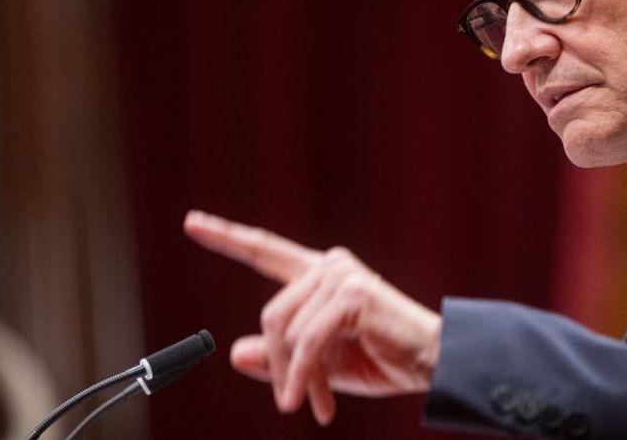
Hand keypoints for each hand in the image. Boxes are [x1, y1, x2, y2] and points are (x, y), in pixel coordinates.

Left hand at [183, 210, 441, 425]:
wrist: (434, 362)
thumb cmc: (384, 359)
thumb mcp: (322, 365)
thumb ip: (281, 356)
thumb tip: (235, 352)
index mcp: (320, 275)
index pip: (265, 250)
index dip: (227, 237)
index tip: (192, 222)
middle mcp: (329, 266)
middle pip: (270, 316)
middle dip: (280, 366)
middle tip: (294, 404)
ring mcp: (341, 276)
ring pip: (287, 332)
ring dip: (297, 377)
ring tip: (317, 404)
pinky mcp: (352, 295)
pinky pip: (308, 343)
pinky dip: (307, 377)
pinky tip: (318, 402)